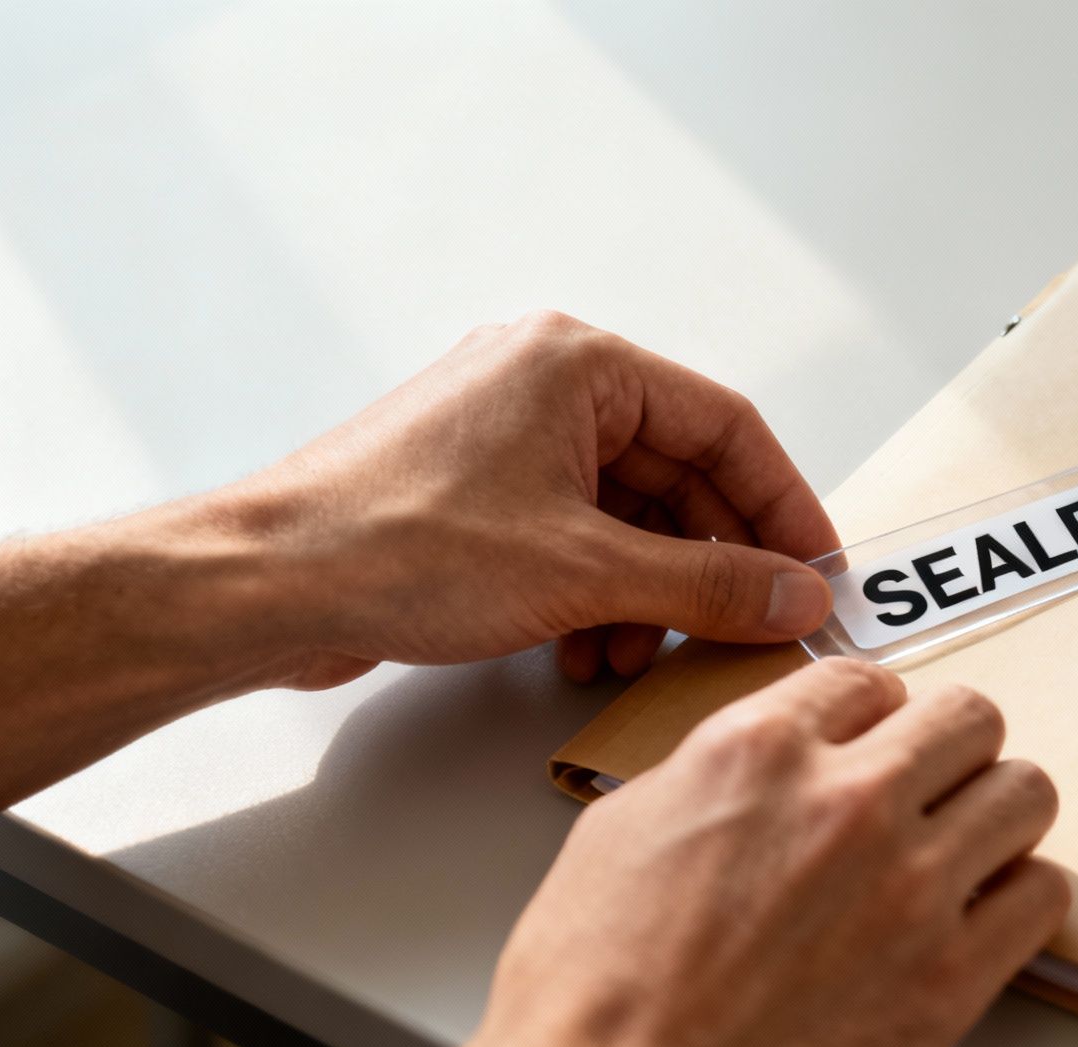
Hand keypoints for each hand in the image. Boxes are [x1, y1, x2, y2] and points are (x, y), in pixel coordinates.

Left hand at [222, 309, 840, 688]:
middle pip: (678, 474)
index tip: (816, 569)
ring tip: (637, 652)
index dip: (783, 503)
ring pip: (628, 515)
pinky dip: (597, 593)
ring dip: (650, 592)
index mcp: (578, 364)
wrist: (261, 586)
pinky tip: (584, 648)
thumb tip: (793, 594)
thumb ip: (706, 586)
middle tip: (748, 628)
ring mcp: (508, 438)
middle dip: (709, 563)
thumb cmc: (392, 546)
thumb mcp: (583, 572)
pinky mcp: (478, 493)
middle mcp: (546, 384)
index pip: (726, 425)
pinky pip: (576, 536)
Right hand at [395, 658, 1069, 1046]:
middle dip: (948, 751)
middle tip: (929, 790)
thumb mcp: (623, 829)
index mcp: (759, 751)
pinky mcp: (952, 975)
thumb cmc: (590, 994)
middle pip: (967, 718)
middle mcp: (848, 800)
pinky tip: (980, 917)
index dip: (872, 715)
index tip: (874, 742)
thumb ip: (716, 775)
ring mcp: (910, 886)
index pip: (867, 681)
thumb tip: (764, 773)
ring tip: (965, 849)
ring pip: (1025, 791)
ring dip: (996, 815)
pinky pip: (1043, 895)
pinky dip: (1018, 899)